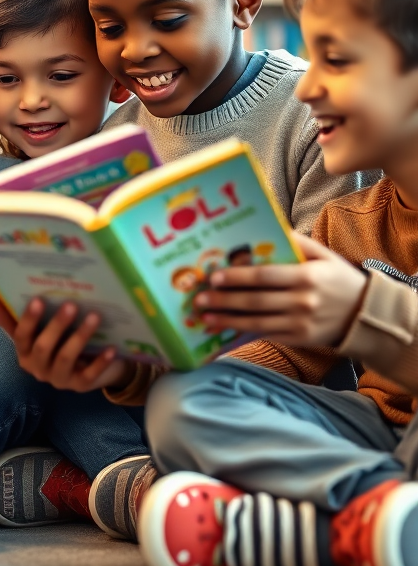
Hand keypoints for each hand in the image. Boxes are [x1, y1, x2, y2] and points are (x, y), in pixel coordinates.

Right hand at [0, 293, 134, 392]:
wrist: (85, 367)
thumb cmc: (54, 341)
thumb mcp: (32, 329)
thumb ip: (8, 313)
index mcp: (23, 352)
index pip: (20, 336)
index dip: (28, 319)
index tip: (38, 300)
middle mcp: (37, 368)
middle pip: (43, 347)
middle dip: (57, 326)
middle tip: (71, 304)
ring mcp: (58, 379)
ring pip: (65, 358)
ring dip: (79, 337)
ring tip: (94, 316)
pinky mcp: (80, 386)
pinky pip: (89, 375)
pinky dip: (99, 362)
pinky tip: (111, 348)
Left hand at [196, 233, 366, 347]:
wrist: (367, 315)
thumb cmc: (339, 279)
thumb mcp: (325, 256)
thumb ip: (298, 242)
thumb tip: (271, 226)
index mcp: (307, 277)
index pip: (265, 276)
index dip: (238, 277)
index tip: (215, 276)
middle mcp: (302, 301)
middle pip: (255, 300)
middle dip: (225, 299)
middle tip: (199, 297)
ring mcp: (300, 323)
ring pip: (257, 322)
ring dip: (227, 319)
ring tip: (204, 315)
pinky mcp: (299, 339)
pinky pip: (266, 335)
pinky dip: (243, 332)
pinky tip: (224, 327)